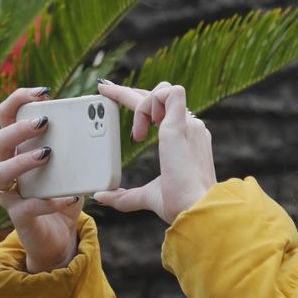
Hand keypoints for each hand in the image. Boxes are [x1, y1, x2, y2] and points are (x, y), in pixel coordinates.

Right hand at [0, 87, 82, 272]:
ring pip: (1, 171)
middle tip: (46, 122)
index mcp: (17, 148)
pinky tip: (69, 196)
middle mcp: (6, 167)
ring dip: (23, 160)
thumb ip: (78, 147)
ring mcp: (9, 193)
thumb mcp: (72, 167)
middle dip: (20, 128)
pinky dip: (48, 201)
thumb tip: (99, 122)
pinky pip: (27, 206)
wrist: (60, 237)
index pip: (7, 116)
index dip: (19, 99)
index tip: (43, 92)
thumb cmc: (63, 193)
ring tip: (47, 155)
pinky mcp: (18, 216)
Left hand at [92, 80, 216, 223]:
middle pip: (159, 95)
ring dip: (142, 106)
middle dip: (128, 91)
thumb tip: (102, 196)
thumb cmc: (179, 205)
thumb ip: (124, 196)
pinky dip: (150, 104)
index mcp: (185, 140)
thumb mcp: (147, 195)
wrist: (196, 209)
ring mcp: (188, 124)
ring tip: (137, 135)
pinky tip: (143, 129)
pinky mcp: (181, 124)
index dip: (140, 102)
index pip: (163, 110)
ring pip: (163, 91)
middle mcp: (189, 128)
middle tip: (103, 88)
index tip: (115, 97)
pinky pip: (168, 94)